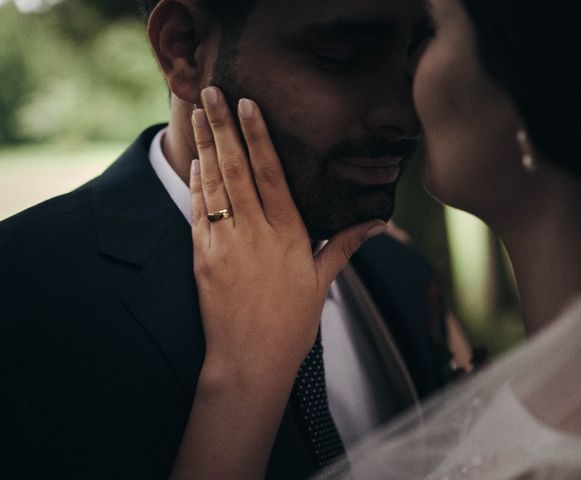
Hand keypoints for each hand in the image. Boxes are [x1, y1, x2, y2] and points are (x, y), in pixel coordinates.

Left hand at [190, 86, 386, 383]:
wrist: (250, 361)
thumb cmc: (291, 324)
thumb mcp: (322, 281)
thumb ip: (343, 244)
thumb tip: (377, 221)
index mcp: (289, 234)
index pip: (272, 174)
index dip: (258, 136)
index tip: (248, 106)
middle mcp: (256, 232)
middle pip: (237, 169)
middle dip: (223, 127)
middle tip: (212, 92)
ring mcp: (225, 243)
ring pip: (213, 185)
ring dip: (204, 147)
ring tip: (197, 115)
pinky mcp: (203, 257)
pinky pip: (199, 212)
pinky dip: (196, 184)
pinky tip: (195, 163)